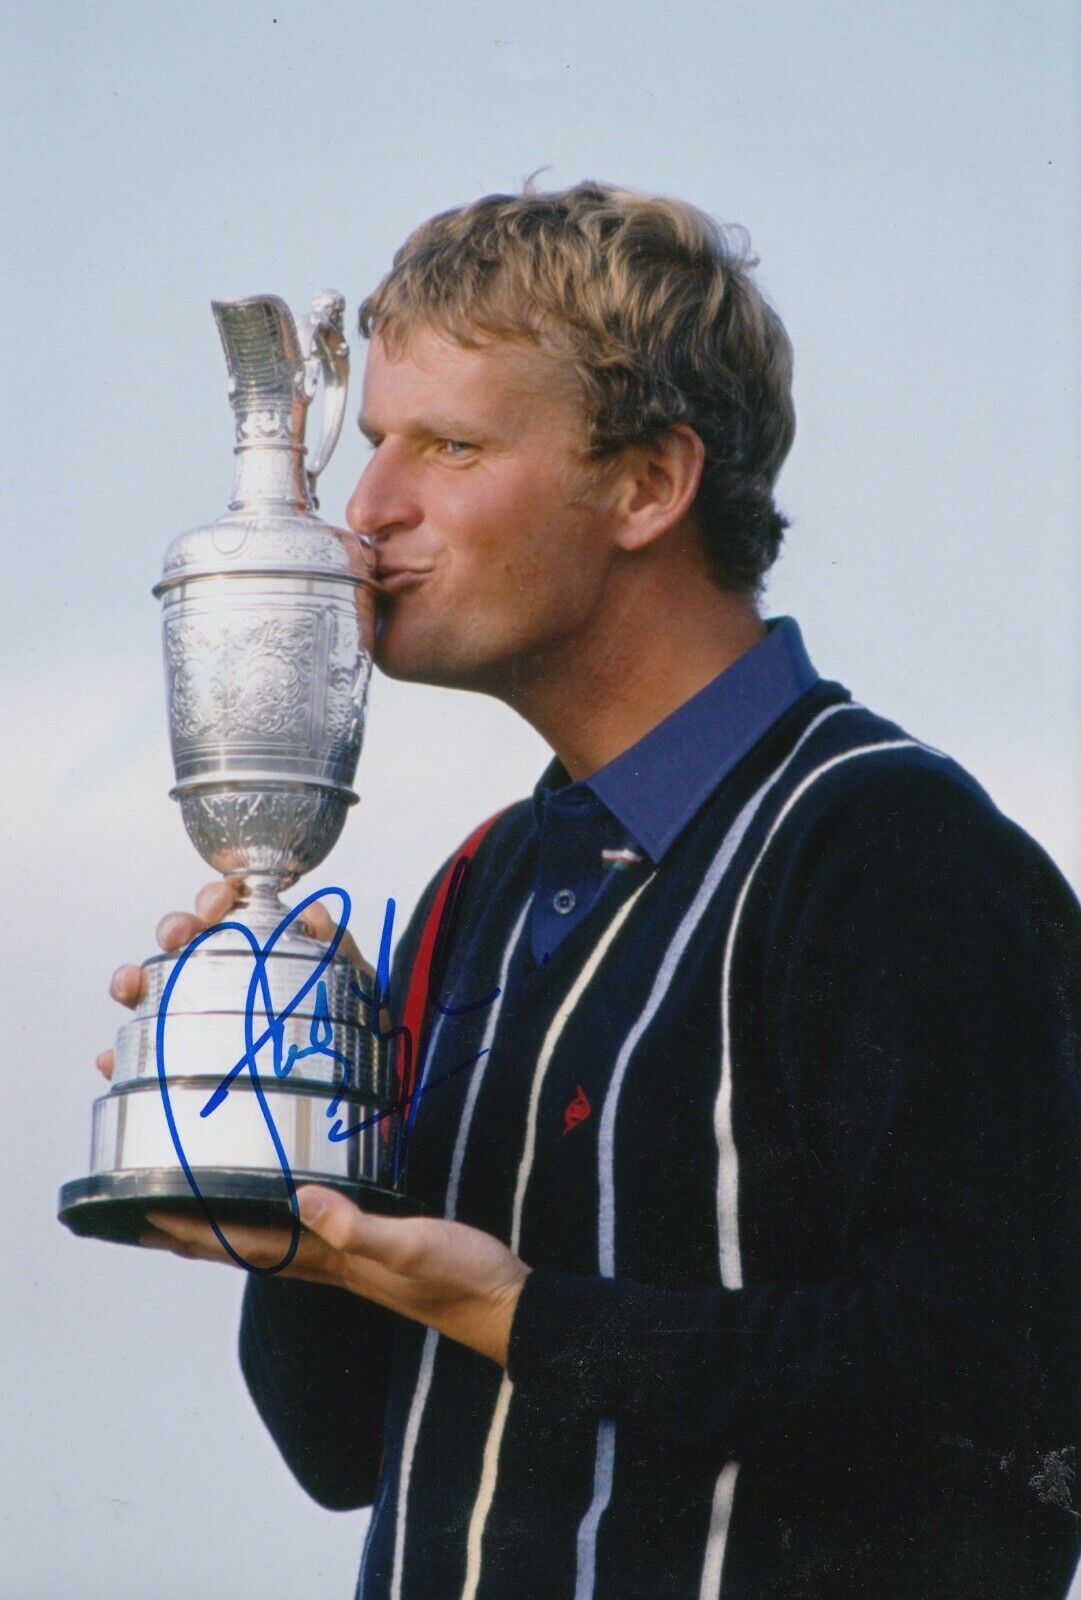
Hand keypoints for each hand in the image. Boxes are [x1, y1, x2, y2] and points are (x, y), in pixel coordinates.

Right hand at [96, 881, 372, 1079]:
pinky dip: (121, 1054)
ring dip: (134, 978)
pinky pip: (143, 1054)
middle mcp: (226, 975)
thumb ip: (341, 950)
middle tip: (177, 936)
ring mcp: (201, 1016)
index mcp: (262, 948)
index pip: (232, 910)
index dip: (217, 896)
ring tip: (129, 985)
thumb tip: (315, 912)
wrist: (347, 1101)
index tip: (216, 904)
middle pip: (187, 939)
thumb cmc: (352, 1037)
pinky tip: (111, 1058)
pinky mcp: (183, 1062)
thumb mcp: (356, 990)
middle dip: (174, 928)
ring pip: (153, 987)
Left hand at [143, 1188, 530, 1367]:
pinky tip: (284, 1211)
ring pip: (273, 1245)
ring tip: (199, 1213)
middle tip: (149, 1218)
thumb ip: (359, 1226)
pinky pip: (307, 1238)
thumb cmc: (462, 1276)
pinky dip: (279, 1224)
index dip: (198, 1232)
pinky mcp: (372, 1253)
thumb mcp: (413, 1242)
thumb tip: (303, 1198)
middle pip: (248, 1249)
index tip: (149, 1217)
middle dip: (198, 1234)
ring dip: (231, 1232)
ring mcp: (350, 1262)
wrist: (504, 1307)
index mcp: (332, 1261)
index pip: (249, 1244)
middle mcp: (331, 1265)